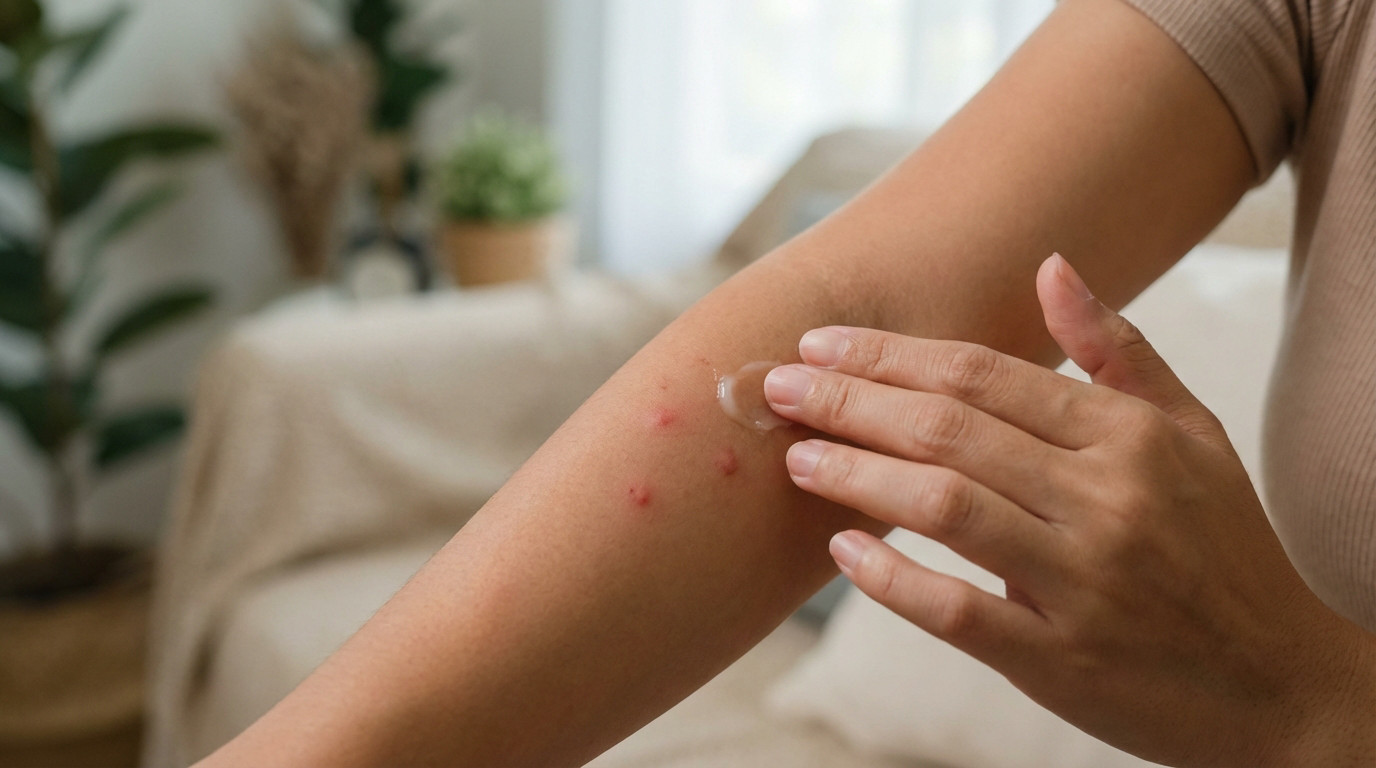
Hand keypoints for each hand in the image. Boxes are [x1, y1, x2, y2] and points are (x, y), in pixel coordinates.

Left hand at [763, 254, 1375, 765]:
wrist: (1279, 682)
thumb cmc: (1224, 547)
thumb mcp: (1191, 435)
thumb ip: (1117, 351)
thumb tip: (1051, 265)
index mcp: (1130, 436)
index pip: (986, 375)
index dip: (893, 354)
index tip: (821, 342)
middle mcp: (1105, 499)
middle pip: (949, 429)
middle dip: (851, 401)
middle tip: (778, 388)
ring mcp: (1083, 582)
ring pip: (945, 507)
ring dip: (857, 475)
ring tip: (798, 457)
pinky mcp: (1061, 660)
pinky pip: (958, 611)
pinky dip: (892, 579)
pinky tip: (843, 549)